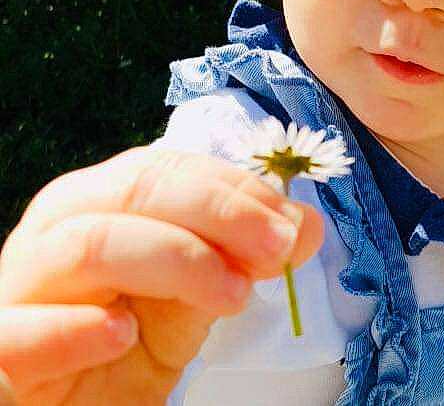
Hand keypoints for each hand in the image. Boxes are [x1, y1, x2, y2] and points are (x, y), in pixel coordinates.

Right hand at [0, 147, 324, 404]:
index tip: (291, 224)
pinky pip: (18, 331)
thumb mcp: (201, 290)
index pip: (171, 169)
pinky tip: (120, 334)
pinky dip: (72, 329)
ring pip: (91, 243)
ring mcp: (20, 282)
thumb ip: (245, 254)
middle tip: (275, 249)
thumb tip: (308, 225)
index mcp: (105, 197)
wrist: (78, 403)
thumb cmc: (134, 333)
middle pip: (135, 189)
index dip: (236, 189)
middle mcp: (58, 225)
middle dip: (217, 212)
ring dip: (173, 260)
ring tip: (231, 295)